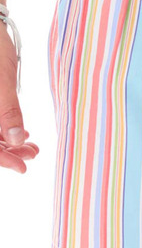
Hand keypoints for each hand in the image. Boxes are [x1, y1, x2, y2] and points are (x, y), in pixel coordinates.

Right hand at [0, 25, 38, 172]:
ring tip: (32, 145)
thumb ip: (7, 111)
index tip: (22, 167)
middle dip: (8, 152)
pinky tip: (22, 132)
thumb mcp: (2, 81)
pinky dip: (5, 128)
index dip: (0, 160)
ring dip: (9, 142)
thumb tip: (14, 141)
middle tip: (33, 155)